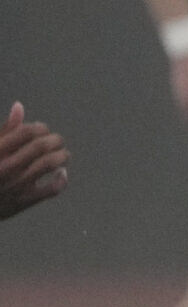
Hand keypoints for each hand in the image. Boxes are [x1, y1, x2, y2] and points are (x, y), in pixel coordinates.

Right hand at [0, 103, 68, 219]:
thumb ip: (5, 129)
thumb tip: (19, 106)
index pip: (26, 132)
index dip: (40, 128)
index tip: (43, 130)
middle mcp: (6, 166)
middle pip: (40, 146)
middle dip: (55, 140)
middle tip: (58, 141)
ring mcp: (17, 184)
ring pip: (49, 164)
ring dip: (62, 155)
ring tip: (63, 154)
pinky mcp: (25, 200)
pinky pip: (52, 189)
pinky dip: (62, 179)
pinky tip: (61, 173)